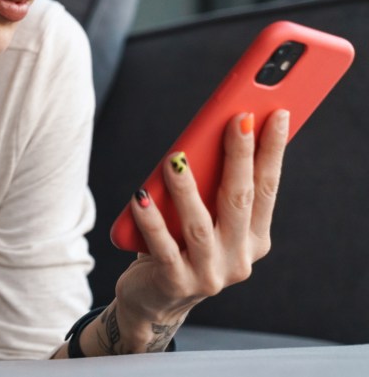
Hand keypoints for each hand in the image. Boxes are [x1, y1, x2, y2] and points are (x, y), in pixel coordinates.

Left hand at [108, 109, 288, 352]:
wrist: (153, 301)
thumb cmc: (179, 248)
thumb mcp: (204, 220)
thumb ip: (210, 191)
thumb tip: (202, 139)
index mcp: (254, 240)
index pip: (267, 189)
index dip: (272, 152)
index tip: (276, 116)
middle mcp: (238, 258)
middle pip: (239, 199)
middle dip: (241, 157)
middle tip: (238, 120)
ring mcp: (209, 273)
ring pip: (199, 224)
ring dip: (186, 188)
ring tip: (174, 158)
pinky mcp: (176, 282)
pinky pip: (162, 246)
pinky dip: (151, 220)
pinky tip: (140, 197)